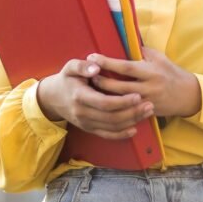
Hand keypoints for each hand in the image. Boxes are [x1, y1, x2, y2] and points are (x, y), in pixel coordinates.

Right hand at [36, 58, 154, 139]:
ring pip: (112, 127)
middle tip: (149, 105)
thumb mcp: (70, 67)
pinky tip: (134, 128)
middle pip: (111, 117)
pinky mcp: (89, 129)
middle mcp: (82, 113)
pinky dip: (121, 134)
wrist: (53, 98)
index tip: (138, 96)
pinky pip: (107, 135)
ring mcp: (86, 123)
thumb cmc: (66, 79)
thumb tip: (96, 67)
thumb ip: (82, 66)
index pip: (104, 103)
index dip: (122, 102)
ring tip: (147, 112)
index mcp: (79, 96)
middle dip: (132, 112)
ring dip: (131, 121)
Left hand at [88, 48, 201, 118]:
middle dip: (101, 81)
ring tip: (91, 88)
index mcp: (151, 71)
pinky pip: (127, 111)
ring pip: (120, 101)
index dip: (107, 62)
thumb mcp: (159, 58)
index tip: (92, 57)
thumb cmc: (172, 72)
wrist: (188, 95)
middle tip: (87, 75)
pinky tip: (103, 103)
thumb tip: (123, 42)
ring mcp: (147, 102)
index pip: (125, 67)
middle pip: (119, 86)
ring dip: (104, 95)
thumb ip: (142, 51)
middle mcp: (148, 87)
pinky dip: (114, 107)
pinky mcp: (146, 112)